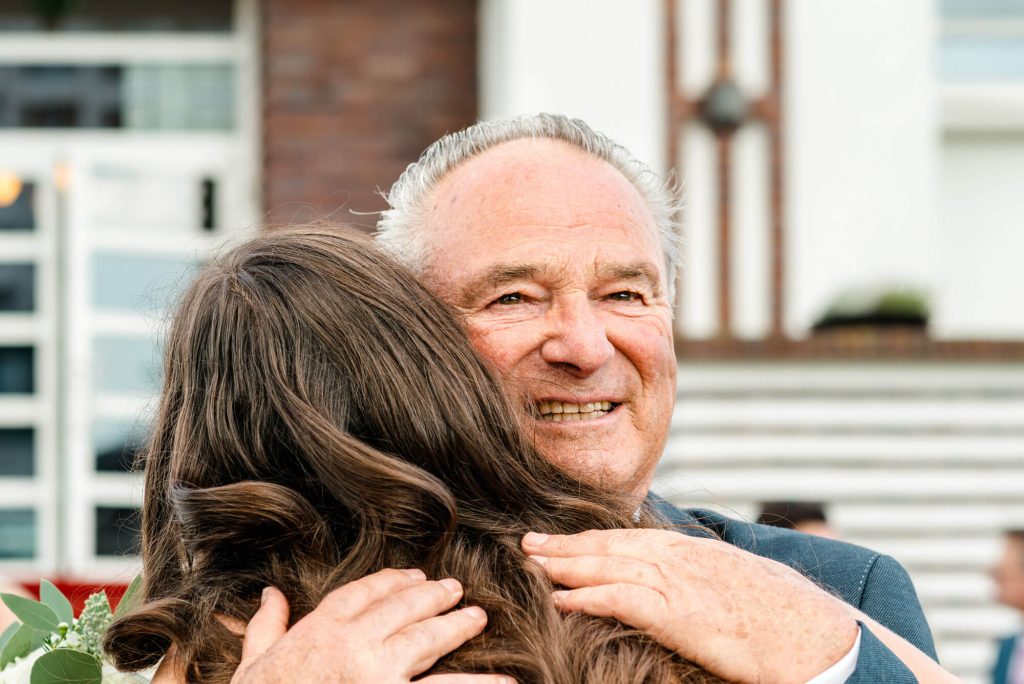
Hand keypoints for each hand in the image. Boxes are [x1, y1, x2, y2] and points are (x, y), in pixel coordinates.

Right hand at [230, 568, 513, 683]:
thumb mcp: (252, 666)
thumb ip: (265, 627)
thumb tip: (271, 594)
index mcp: (319, 630)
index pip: (363, 593)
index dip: (391, 581)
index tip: (412, 574)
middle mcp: (353, 645)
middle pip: (402, 609)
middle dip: (432, 596)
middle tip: (455, 589)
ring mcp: (378, 676)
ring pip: (427, 641)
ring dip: (457, 626)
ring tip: (479, 617)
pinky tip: (504, 681)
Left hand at [522, 529, 856, 683]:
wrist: (812, 632)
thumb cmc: (781, 613)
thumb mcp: (737, 579)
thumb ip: (703, 573)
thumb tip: (687, 582)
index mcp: (691, 549)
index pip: (629, 537)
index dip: (590, 538)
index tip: (562, 539)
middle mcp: (678, 556)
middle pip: (609, 544)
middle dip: (566, 544)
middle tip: (528, 543)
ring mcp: (677, 581)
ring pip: (608, 565)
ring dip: (565, 565)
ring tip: (532, 565)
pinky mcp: (677, 612)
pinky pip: (621, 599)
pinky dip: (588, 597)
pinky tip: (562, 600)